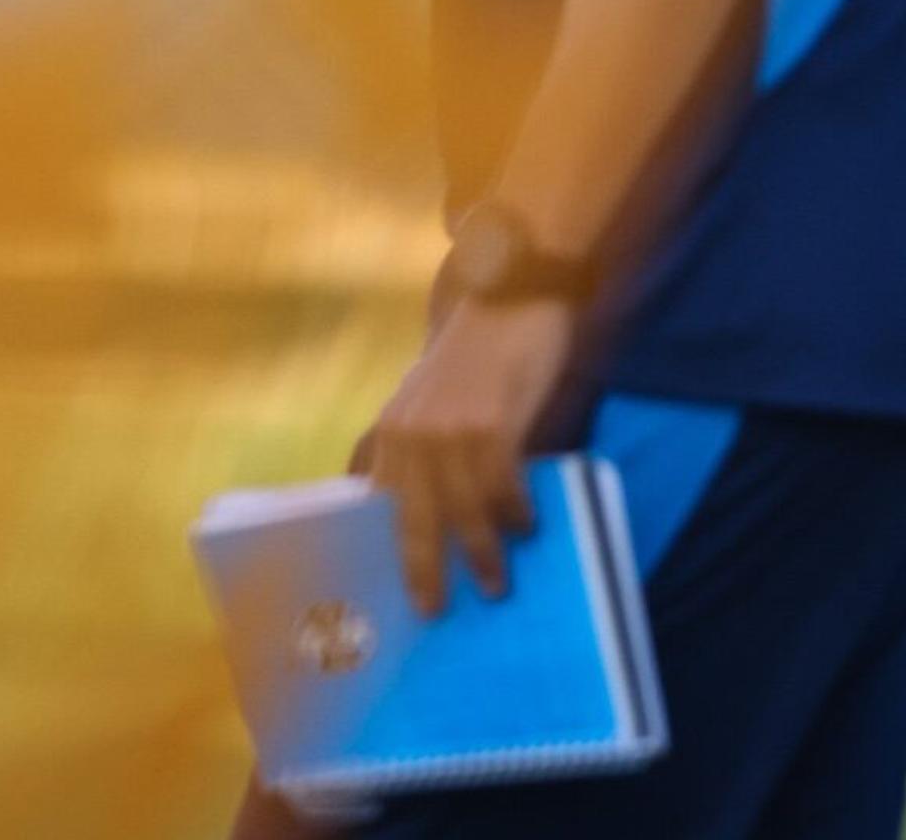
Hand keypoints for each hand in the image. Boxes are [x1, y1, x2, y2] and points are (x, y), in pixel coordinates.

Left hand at [354, 296, 574, 616]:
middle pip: (412, 517)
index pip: (377, 501)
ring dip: (480, 553)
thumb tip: (426, 510)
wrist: (508, 294)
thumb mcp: (427, 398)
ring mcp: (448, 429)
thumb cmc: (474, 355)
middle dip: (423, 569)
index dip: (385, 547)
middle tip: (434, 611)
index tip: (390, 589)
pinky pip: (501, 485)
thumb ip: (418, 447)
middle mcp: (410, 433)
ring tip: (496, 586)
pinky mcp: (490, 423)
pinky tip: (528, 527)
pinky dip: (514, 512)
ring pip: (461, 510)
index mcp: (391, 430)